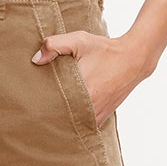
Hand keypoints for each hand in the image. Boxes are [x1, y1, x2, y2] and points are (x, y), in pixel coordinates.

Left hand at [30, 29, 154, 125]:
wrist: (134, 59)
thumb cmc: (105, 49)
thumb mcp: (79, 40)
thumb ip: (54, 45)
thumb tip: (36, 60)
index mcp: (82, 92)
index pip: (53, 107)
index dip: (41, 105)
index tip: (32, 101)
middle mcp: (90, 109)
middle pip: (61, 119)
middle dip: (49, 114)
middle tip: (35, 109)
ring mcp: (97, 115)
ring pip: (72, 125)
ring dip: (62, 119)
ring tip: (49, 112)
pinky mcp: (103, 117)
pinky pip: (83, 124)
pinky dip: (75, 120)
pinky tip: (66, 113)